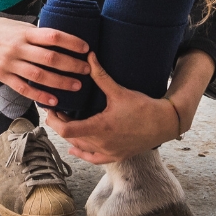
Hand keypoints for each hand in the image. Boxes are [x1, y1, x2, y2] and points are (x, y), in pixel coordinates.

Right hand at [0, 16, 91, 109]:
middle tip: (87, 69)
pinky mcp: (3, 76)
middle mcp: (19, 48)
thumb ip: (38, 35)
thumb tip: (63, 41)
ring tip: (76, 85)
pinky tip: (54, 100)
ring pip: (39, 75)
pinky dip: (40, 95)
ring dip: (60, 82)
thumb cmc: (1, 29)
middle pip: (50, 58)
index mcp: (26, 33)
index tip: (86, 48)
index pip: (53, 36)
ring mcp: (10, 63)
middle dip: (71, 65)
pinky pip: (24, 88)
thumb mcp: (20, 27)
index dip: (72, 42)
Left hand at [47, 53, 182, 164]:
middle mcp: (102, 143)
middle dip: (60, 124)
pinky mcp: (116, 156)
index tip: (51, 108)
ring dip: (70, 135)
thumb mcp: (119, 91)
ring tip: (64, 121)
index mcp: (100, 128)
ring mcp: (109, 152)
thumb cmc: (143, 107)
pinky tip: (74, 149)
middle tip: (56, 110)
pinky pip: (94, 159)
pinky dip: (82, 154)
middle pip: (71, 138)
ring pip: (81, 147)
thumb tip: (89, 56)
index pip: (67, 130)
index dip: (54, 120)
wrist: (164, 123)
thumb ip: (101, 75)